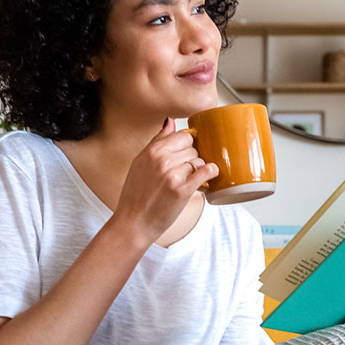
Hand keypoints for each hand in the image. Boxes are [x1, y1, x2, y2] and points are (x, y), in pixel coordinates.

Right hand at [112, 118, 218, 244]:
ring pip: (199, 160)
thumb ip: (157, 141)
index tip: (186, 155)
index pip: (182, 135)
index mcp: (151, 151)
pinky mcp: (182, 190)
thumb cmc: (136, 195)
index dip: (187, 146)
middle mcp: (161, 160)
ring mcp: (172, 174)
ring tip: (190, 180)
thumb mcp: (140, 162)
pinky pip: (205, 171)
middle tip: (186, 172)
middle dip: (192, 159)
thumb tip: (170, 121)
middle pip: (193, 148)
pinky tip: (209, 176)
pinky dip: (211, 172)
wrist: (133, 222)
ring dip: (198, 169)